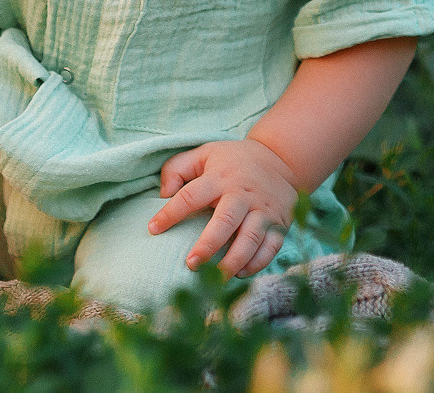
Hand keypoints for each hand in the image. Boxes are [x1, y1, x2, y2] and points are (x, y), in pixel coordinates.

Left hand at [147, 138, 305, 277]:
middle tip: (191, 264)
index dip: (170, 213)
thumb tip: (163, 194)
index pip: (190, 196)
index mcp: (219, 177)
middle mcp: (242, 194)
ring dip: (232, 261)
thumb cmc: (233, 161)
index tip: (153, 229)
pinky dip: (257, 264)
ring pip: (250, 239)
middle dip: (208, 245)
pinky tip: (240, 273)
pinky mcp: (279, 223)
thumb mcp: (203, 153)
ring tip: (214, 279)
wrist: (280, 157)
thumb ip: (177, 169)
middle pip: (225, 221)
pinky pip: (270, 247)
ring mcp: (263, 210)